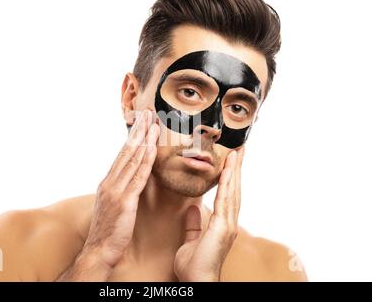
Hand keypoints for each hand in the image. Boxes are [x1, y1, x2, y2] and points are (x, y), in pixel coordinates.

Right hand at [81, 109, 159, 269]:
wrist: (98, 249)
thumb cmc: (107, 230)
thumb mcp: (111, 204)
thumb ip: (119, 189)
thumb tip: (129, 179)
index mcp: (108, 182)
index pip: (122, 154)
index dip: (133, 136)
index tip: (140, 122)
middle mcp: (110, 182)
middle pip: (126, 151)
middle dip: (138, 130)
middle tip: (147, 112)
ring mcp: (116, 191)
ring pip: (132, 160)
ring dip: (144, 140)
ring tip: (153, 123)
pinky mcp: (124, 202)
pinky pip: (138, 177)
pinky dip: (145, 161)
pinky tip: (152, 148)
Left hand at [173, 147, 244, 281]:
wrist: (197, 281)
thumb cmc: (195, 265)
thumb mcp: (192, 239)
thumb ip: (194, 223)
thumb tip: (193, 207)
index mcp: (222, 223)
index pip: (227, 194)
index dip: (230, 176)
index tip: (231, 159)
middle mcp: (229, 222)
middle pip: (234, 189)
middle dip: (237, 168)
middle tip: (239, 148)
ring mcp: (228, 224)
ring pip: (232, 191)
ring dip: (234, 171)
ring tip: (236, 152)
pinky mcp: (222, 227)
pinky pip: (224, 200)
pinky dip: (227, 184)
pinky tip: (227, 170)